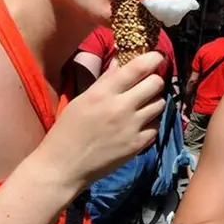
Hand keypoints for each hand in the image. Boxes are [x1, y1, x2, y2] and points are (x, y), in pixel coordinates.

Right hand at [35, 52, 165, 191]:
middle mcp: (121, 107)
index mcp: (103, 93)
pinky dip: (151, 122)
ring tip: (143, 104)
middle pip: (156, 84)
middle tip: (148, 83)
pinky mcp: (138, 144)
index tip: (158, 56)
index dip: (152, 59)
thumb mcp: (81, 101)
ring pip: (160, 104)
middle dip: (154, 80)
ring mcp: (132, 127)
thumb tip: (120, 62)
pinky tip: (140, 123)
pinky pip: (156, 125)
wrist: (63, 167)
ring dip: (154, 101)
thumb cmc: (67, 131)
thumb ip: (104, 81)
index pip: (137, 68)